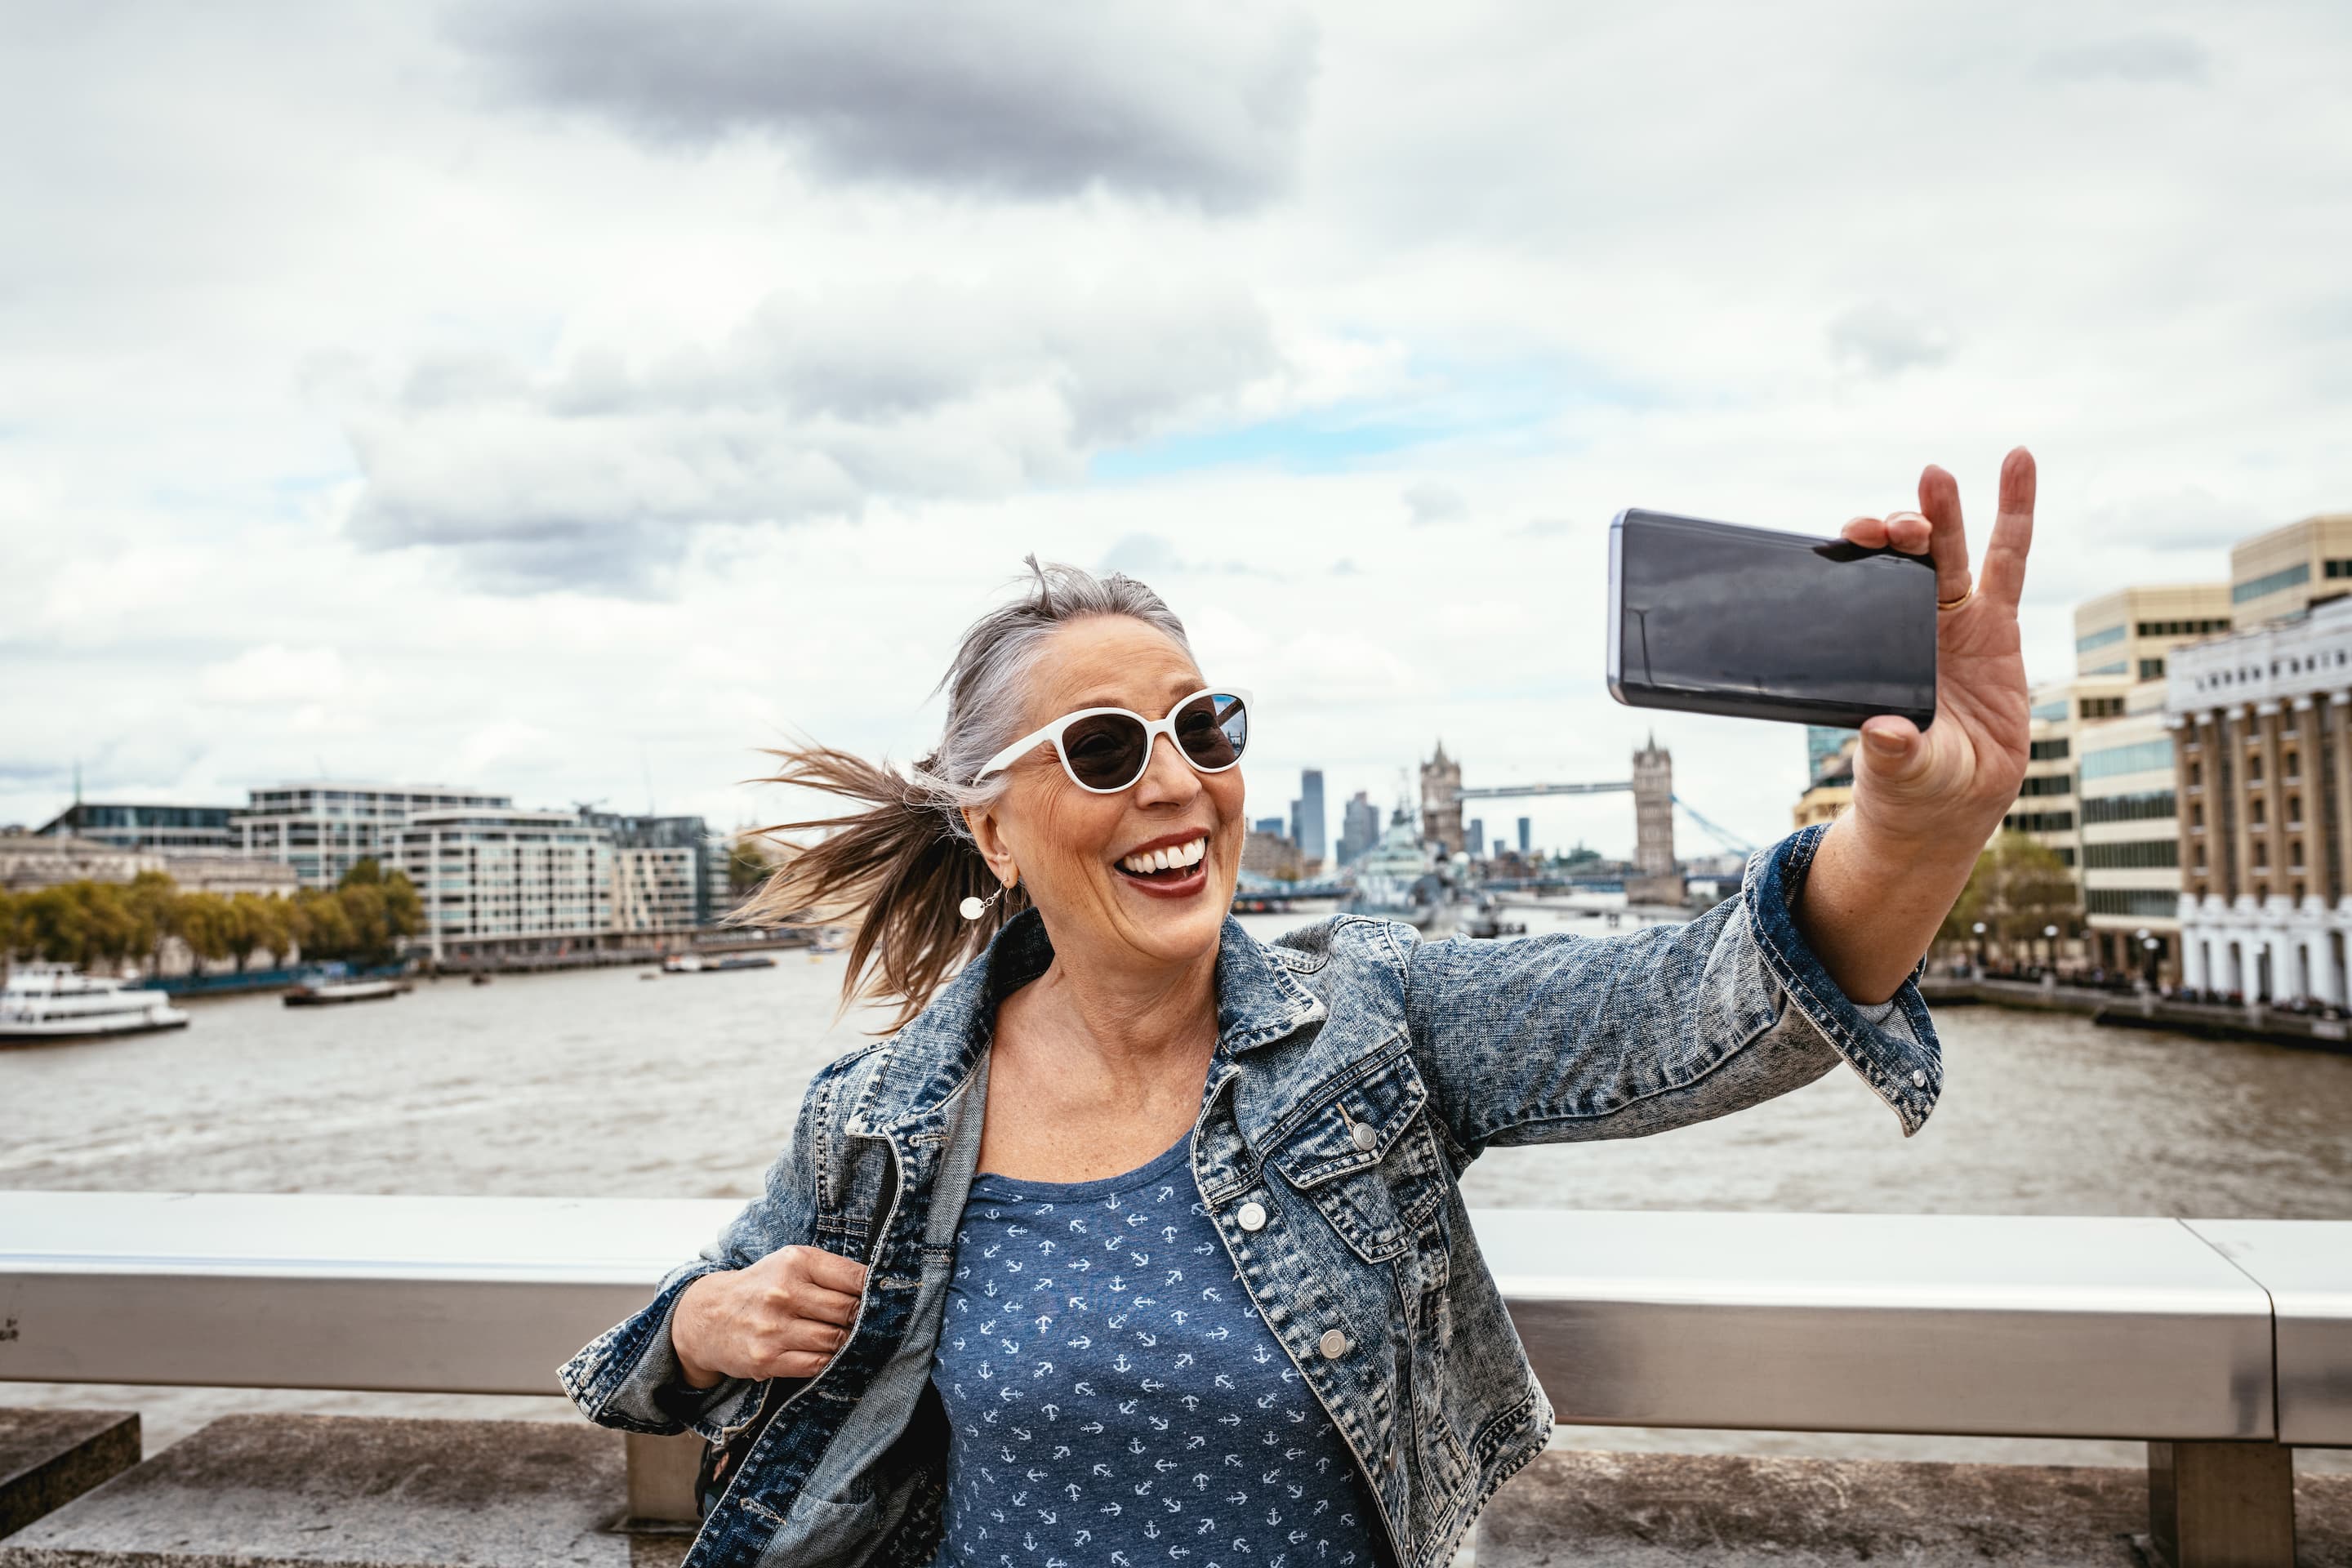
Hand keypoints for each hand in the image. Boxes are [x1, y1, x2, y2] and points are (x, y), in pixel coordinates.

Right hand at [672, 1245, 867, 1388]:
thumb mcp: (790, 1264)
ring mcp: (775, 1328)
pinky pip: (816, 1364)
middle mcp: (784, 1293)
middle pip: (849, 1311)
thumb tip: (877, 1287)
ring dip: (849, 1342)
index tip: (889, 1298)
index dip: (877, 1290)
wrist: (708, 1317)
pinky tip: (831, 1354)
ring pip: (835, 1339)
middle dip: (864, 1319)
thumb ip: (829, 1272)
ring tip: (853, 1340)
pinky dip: (829, 1361)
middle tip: (873, 1323)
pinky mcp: (767, 1359)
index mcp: (796, 1262)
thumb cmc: (761, 1287)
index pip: (854, 1277)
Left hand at [1836, 447, 2036, 848]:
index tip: (1852, 539)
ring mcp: (1954, 621)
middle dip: (1898, 534)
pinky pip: (2010, 561)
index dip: (1857, 560)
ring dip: (1944, 512)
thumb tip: (1881, 733)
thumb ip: (1893, 753)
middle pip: (1903, 565)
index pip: (1860, 589)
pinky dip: (2016, 511)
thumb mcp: (1900, 772)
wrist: (1951, 806)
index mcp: (1875, 650)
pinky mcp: (1997, 626)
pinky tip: (2019, 463)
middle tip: (1894, 524)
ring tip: (1935, 475)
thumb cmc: (1911, 785)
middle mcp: (1908, 627)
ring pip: (1949, 553)